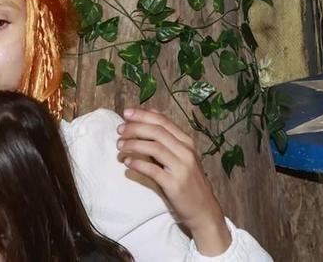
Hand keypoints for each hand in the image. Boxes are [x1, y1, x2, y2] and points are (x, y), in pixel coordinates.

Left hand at [117, 107, 232, 252]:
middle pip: (157, 131)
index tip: (126, 113)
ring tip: (120, 146)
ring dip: (133, 144)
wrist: (203, 208)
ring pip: (154, 147)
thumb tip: (150, 113)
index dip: (143, 115)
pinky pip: (153, 170)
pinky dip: (138, 164)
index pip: (163, 121)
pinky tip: (127, 163)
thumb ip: (167, 137)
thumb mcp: (182, 155)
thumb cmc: (189, 180)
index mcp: (186, 142)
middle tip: (119, 130)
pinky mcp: (174, 185)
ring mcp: (181, 168)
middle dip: (135, 127)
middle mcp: (186, 152)